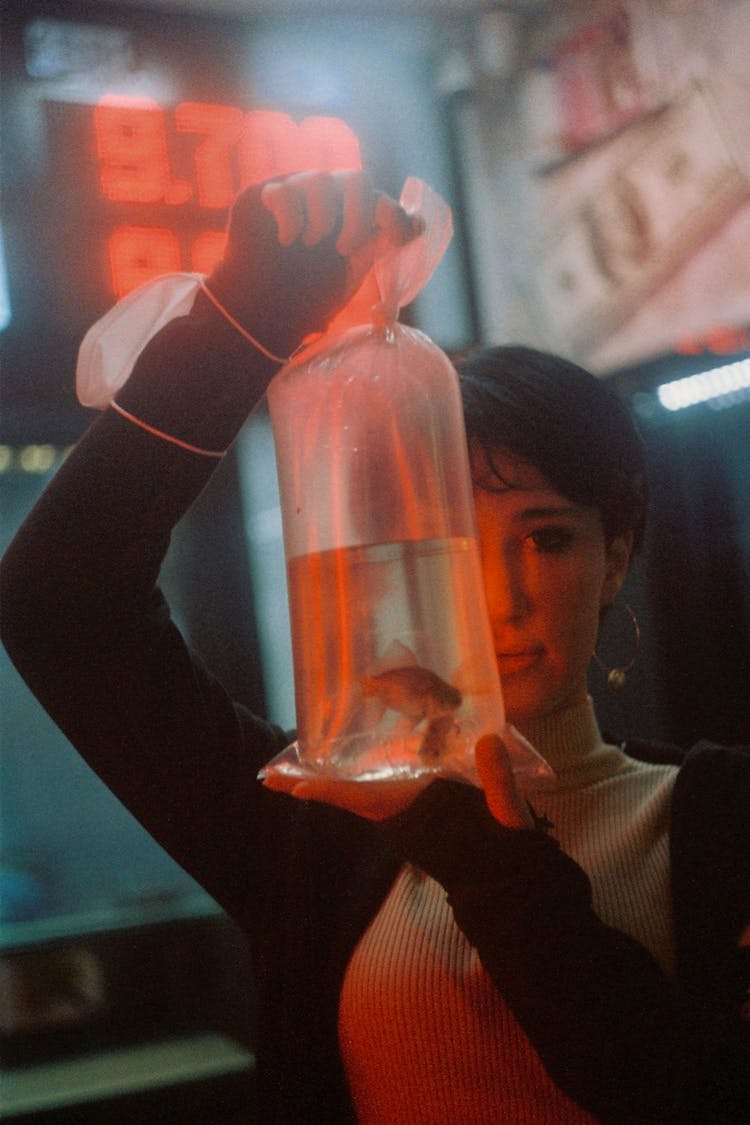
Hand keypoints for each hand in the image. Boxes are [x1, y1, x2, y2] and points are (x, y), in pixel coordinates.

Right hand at [205, 170, 421, 357]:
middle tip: (343, 249)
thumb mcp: (349, 276)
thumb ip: (379, 247)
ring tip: (310, 244)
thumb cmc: (306, 297)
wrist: (262, 311)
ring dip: (322, 217)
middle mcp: (327, 202)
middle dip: (357, 215)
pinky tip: (286, 241)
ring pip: (321, 179)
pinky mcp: (266, 195)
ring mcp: (296, 194)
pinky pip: (285, 190)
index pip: (381, 201)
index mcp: (351, 220)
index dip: (393, 215)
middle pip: (357, 179)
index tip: (395, 241)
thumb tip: (421, 222)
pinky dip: (290, 216)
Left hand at [262, 730, 534, 827]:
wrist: (508, 878)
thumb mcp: (507, 816)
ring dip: (324, 782)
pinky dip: (350, 781)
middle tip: (269, 778)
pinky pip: (375, 791)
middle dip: (311, 784)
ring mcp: (405, 811)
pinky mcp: (415, 807)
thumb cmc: (504, 848)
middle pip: (347, 793)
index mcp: (416, 812)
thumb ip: (499, 782)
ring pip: (356, 792)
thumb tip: (489, 742)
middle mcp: (402, 812)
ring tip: (286, 774)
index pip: (366, 800)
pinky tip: (339, 766)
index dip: (328, 792)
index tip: (291, 788)